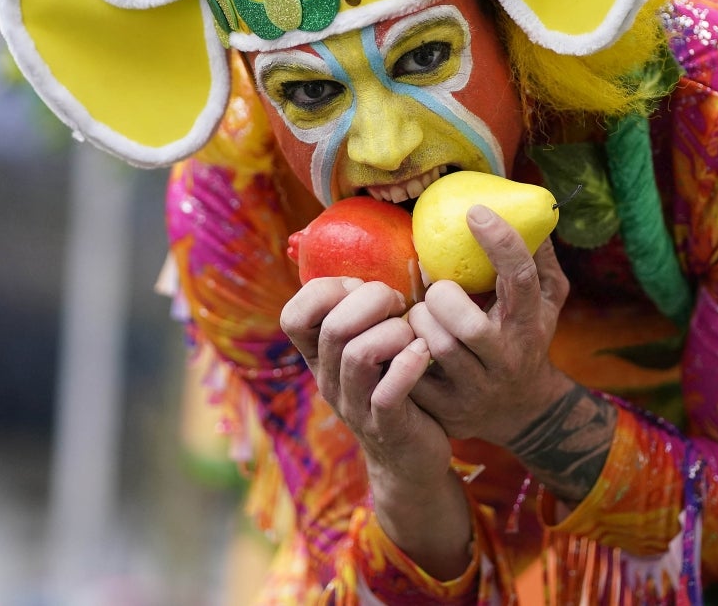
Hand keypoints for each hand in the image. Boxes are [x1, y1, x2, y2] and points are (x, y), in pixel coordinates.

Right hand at [281, 277, 473, 578]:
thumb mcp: (371, 348)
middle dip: (372, 302)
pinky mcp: (386, 427)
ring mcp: (355, 406)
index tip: (361, 288)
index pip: (294, 315)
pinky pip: (388, 392)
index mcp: (320, 357)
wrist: (411, 459)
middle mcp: (330, 380)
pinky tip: (423, 353)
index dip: (326, 290)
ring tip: (413, 334)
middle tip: (400, 304)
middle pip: (333, 327)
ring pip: (358, 355)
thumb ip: (365, 312)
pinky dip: (409, 364)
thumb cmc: (396, 385)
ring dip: (393, 332)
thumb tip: (383, 258)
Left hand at [408, 206, 615, 503]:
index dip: (499, 243)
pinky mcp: (447, 410)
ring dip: (420, 320)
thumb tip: (533, 213)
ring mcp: (476, 390)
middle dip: (443, 296)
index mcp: (530, 324)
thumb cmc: (525, 338)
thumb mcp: (546, 302)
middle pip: (469, 326)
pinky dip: (400, 350)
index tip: (474, 212)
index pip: (519, 280)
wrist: (523, 411)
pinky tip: (403, 338)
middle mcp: (506, 360)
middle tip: (436, 287)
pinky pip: (411, 375)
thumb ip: (540, 259)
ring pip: (437, 347)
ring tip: (422, 313)